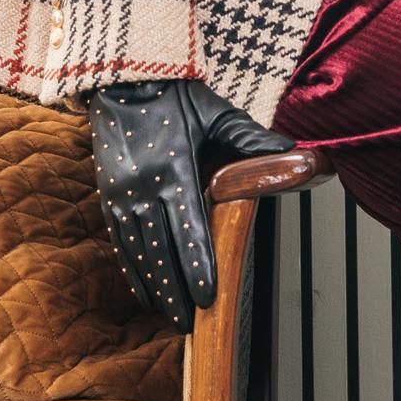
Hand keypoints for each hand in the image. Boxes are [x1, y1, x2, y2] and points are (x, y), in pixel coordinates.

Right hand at [86, 76, 294, 330]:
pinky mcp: (108, 193)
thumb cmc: (177, 94)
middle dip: (176, 289)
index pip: (189, 228)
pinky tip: (144, 291)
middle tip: (189, 324)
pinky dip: (132, 269)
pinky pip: (119, 240)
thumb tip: (292, 152)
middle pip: (162, 249)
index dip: (198, 266)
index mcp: (175, 168)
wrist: (122, 77)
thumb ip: (251, 138)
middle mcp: (144, 185)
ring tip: (169, 316)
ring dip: (154, 286)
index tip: (207, 297)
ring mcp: (122, 192)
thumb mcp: (216, 112)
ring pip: (138, 251)